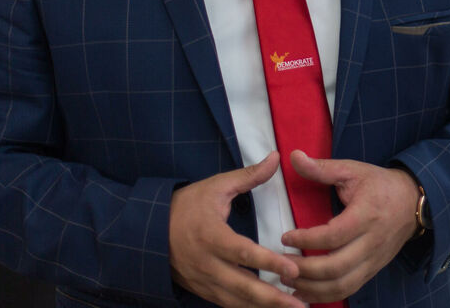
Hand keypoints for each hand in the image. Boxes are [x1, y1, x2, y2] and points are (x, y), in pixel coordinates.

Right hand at [169, 151, 305, 307]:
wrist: (148, 230)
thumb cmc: (186, 205)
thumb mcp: (216, 186)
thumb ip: (248, 176)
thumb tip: (276, 157)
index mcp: (211, 236)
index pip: (244, 254)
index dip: (269, 263)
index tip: (293, 269)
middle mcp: (207, 264)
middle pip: (242, 286)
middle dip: (273, 298)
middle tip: (301, 306)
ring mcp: (203, 281)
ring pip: (236, 301)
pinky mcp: (202, 290)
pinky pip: (228, 304)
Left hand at [278, 152, 420, 302]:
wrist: (413, 201)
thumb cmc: (379, 184)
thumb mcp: (352, 170)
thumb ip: (322, 168)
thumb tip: (294, 156)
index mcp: (366, 214)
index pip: (333, 236)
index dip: (306, 239)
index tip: (285, 237)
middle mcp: (372, 242)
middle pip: (336, 267)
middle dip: (304, 270)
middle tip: (280, 264)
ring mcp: (374, 259)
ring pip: (341, 284)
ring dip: (311, 287)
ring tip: (288, 280)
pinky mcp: (373, 269)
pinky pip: (348, 289)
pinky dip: (324, 295)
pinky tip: (304, 292)